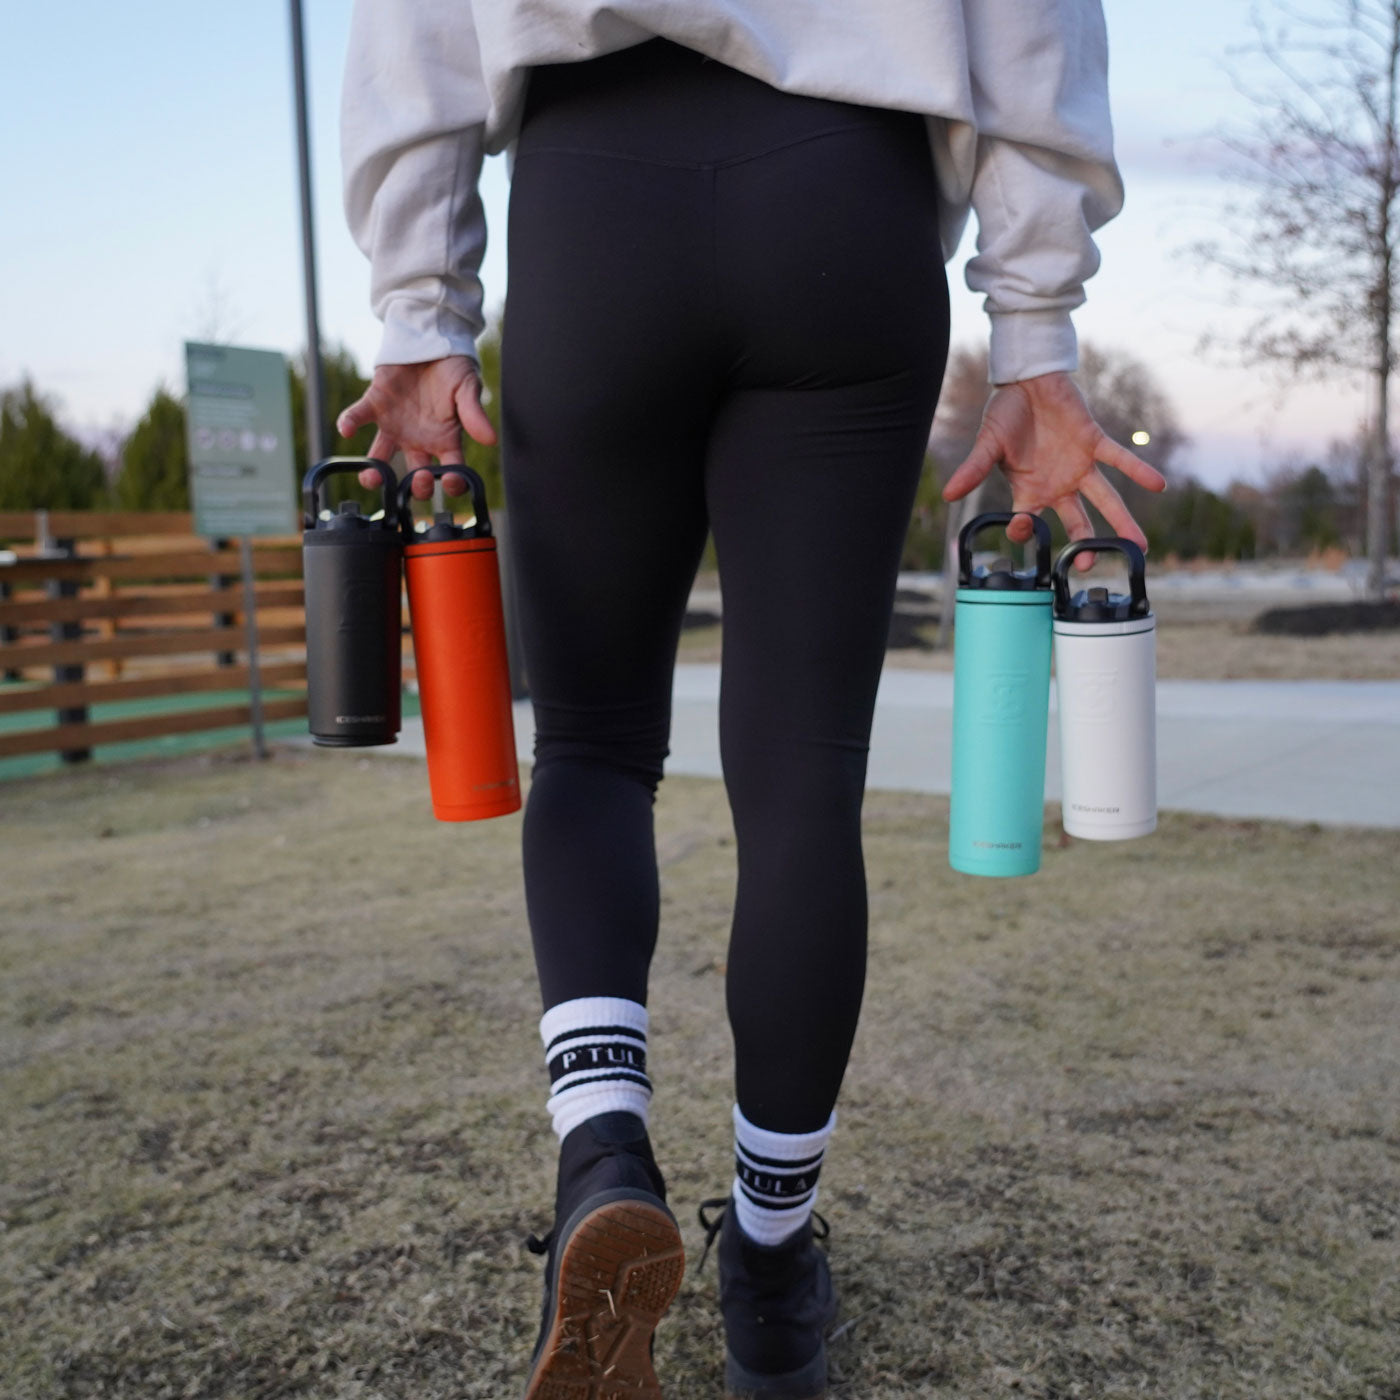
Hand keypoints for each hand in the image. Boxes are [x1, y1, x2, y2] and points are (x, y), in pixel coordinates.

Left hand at [336, 355, 496, 499]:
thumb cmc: (453, 366)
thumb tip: (490, 439)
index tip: (451, 482)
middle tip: (419, 480)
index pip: (452, 472)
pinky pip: (358, 417)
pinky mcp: (375, 405)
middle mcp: (419, 441)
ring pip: (380, 459)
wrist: (431, 338)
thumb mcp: (467, 387)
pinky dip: (350, 423)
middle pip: (416, 476)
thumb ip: (474, 414)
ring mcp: (394, 427)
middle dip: (417, 487)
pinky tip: (346, 430)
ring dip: (374, 473)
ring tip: (372, 477)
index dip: (452, 484)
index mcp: (446, 441)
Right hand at [942, 371, 1165, 570]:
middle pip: (1076, 522)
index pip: (1030, 523)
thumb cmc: (1004, 413)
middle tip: (1088, 567)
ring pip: (1104, 499)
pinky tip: (1158, 485)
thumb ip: (973, 469)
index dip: (1025, 532)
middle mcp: (1058, 485)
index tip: (1021, 531)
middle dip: (1084, 545)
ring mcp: (1078, 466)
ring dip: (1122, 522)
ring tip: (1139, 546)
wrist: (1026, 380)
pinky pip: (1119, 459)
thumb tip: (948, 494)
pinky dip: (1138, 471)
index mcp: (1030, 490)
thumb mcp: (987, 443)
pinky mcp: (1093, 442)